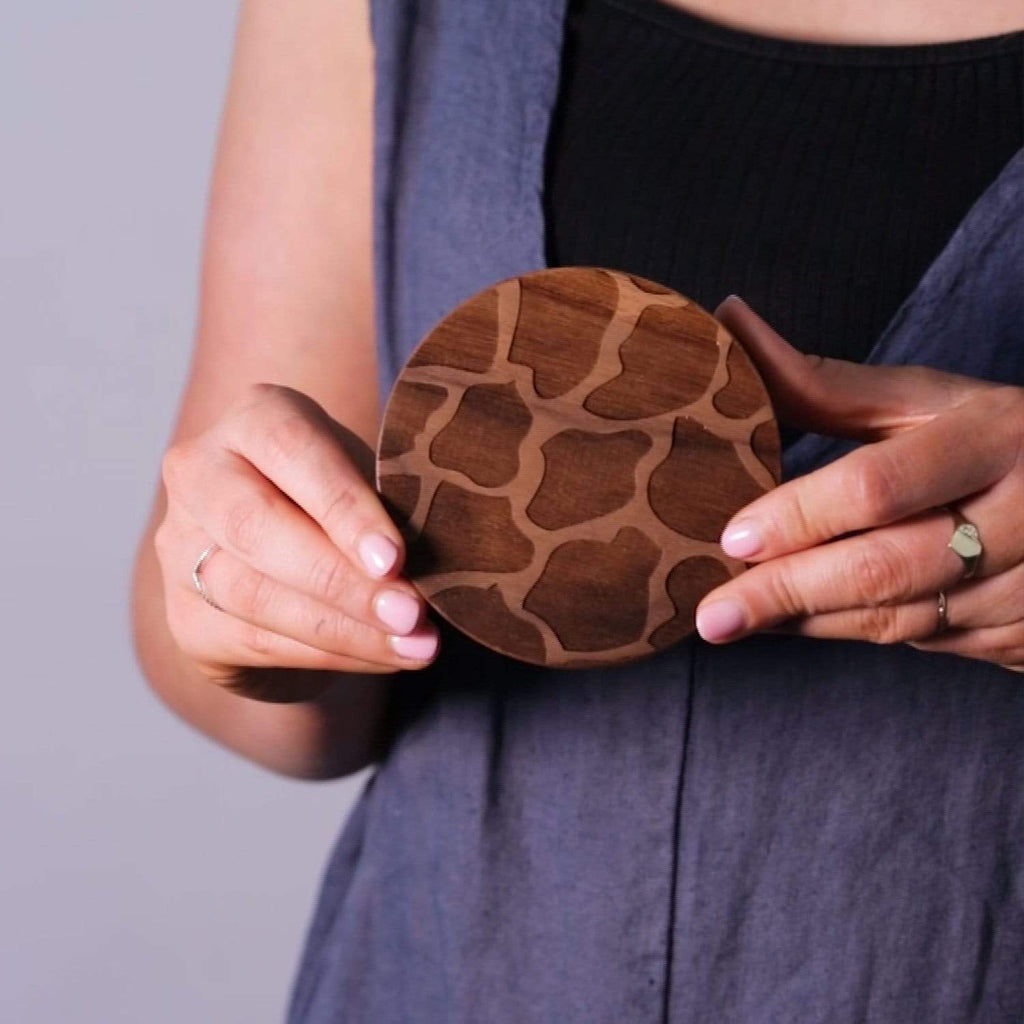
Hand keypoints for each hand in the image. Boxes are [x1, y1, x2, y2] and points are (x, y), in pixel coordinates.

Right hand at [155, 383, 438, 696]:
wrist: (286, 561)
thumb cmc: (344, 503)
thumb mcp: (368, 482)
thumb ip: (390, 503)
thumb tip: (441, 561)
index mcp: (255, 419)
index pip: (290, 449)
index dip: (342, 506)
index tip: (392, 557)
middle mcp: (200, 471)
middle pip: (256, 526)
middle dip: (342, 580)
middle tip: (410, 613)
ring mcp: (180, 546)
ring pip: (256, 595)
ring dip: (346, 629)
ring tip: (414, 645)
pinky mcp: (185, 616)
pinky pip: (258, 642)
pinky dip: (333, 654)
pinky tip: (384, 657)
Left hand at [694, 297, 1023, 671]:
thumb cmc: (997, 439)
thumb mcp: (927, 402)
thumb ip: (827, 383)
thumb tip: (729, 321)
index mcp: (994, 441)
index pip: (880, 486)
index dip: (801, 515)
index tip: (732, 538)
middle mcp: (1022, 520)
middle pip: (884, 568)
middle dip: (785, 593)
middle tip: (711, 616)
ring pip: (899, 620)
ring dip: (807, 623)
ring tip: (735, 622)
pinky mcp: (1023, 637)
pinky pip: (924, 645)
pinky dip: (853, 633)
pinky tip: (800, 624)